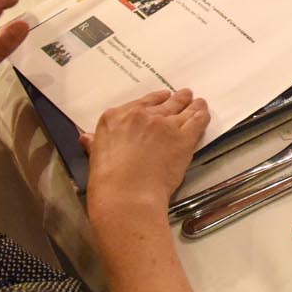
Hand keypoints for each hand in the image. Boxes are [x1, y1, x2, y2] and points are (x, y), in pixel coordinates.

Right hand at [82, 88, 210, 221]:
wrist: (127, 195)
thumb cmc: (107, 181)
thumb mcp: (95, 156)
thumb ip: (95, 142)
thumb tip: (86, 137)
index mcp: (116, 117)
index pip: (141, 102)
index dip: (155, 100)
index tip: (162, 98)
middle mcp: (142, 115)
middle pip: (165, 103)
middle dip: (177, 99)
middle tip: (184, 96)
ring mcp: (164, 124)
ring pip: (184, 109)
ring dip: (193, 105)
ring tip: (199, 103)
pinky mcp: (183, 137)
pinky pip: (197, 121)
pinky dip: (202, 116)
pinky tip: (204, 114)